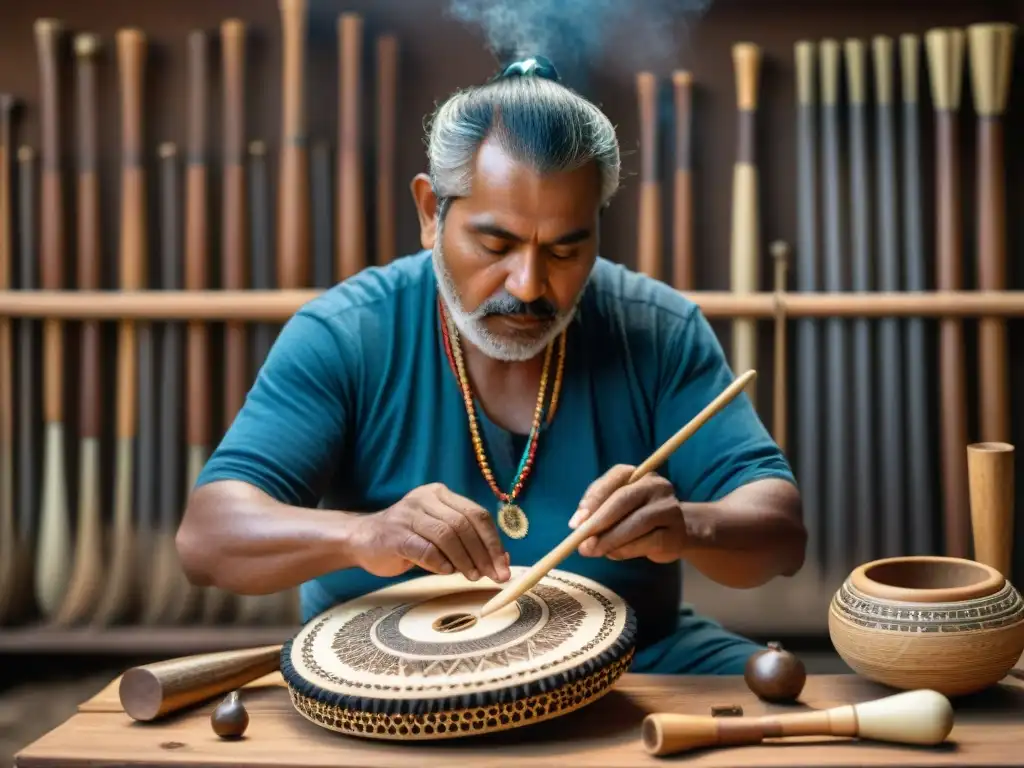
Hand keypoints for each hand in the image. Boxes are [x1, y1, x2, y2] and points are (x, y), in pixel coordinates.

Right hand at [349, 483, 511, 581]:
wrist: (362, 539)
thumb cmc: (407, 538)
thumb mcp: (439, 535)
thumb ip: (467, 542)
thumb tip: (502, 560)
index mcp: (440, 494)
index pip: (477, 514)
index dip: (494, 541)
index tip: (503, 567)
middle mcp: (424, 499)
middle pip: (464, 524)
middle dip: (483, 553)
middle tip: (491, 575)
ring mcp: (408, 515)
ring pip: (447, 535)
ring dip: (464, 560)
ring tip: (471, 576)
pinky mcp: (395, 536)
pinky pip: (425, 549)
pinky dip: (440, 563)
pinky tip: (446, 572)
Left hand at [568, 465, 686, 563]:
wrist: (673, 534)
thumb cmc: (635, 517)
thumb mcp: (614, 509)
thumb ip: (595, 511)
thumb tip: (577, 524)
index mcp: (639, 473)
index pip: (615, 477)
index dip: (593, 499)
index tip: (575, 523)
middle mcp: (657, 485)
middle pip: (624, 498)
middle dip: (599, 522)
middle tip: (581, 542)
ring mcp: (669, 508)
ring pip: (637, 522)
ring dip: (611, 539)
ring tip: (593, 551)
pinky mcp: (675, 533)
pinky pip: (649, 541)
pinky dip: (626, 550)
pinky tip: (614, 554)